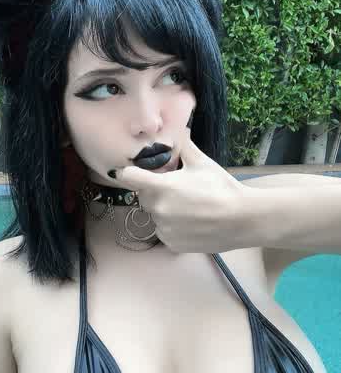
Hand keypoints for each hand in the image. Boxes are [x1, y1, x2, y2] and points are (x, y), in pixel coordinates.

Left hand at [112, 127, 249, 252]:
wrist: (243, 219)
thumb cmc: (222, 188)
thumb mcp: (202, 163)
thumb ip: (184, 145)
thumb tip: (178, 128)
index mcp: (161, 186)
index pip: (128, 177)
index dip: (128, 173)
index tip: (132, 172)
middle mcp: (158, 209)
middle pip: (144, 197)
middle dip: (155, 192)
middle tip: (177, 190)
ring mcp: (164, 229)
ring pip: (155, 216)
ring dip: (164, 211)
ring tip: (189, 208)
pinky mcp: (171, 244)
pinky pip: (164, 232)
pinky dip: (173, 228)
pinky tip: (191, 223)